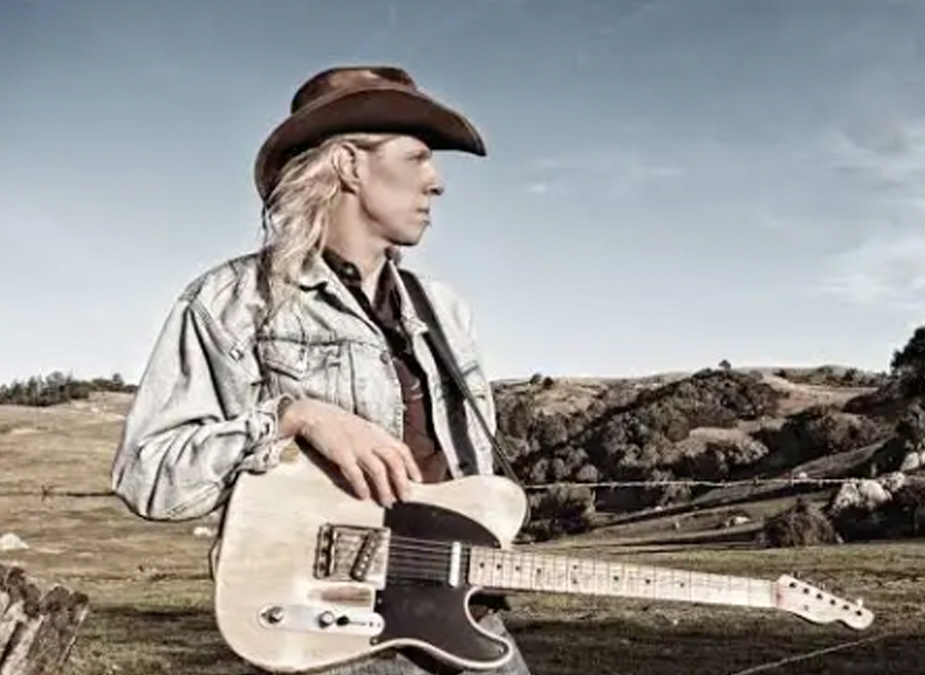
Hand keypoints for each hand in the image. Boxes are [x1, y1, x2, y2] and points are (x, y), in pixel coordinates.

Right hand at [278, 397, 422, 505]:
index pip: (401, 449)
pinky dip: (361, 486)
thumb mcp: (363, 428)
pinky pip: (355, 473)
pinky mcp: (341, 454)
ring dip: (384, 488)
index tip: (418, 480)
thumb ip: (376, 441)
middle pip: (394, 461)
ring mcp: (357, 446)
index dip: (412, 465)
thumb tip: (387, 459)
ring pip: (378, 470)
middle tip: (406, 498)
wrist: (315, 414)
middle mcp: (371, 439)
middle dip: (402, 481)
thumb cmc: (338, 423)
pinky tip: (364, 496)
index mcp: (377, 433)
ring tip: (387, 502)